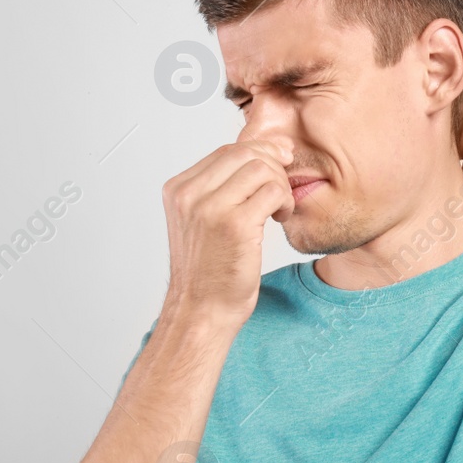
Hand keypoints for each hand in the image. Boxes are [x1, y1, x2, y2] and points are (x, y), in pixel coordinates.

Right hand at [161, 139, 293, 328]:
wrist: (201, 311)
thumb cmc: (207, 272)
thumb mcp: (201, 222)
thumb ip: (218, 190)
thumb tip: (257, 155)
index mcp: (178, 190)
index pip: (226, 151)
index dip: (259, 152)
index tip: (279, 162)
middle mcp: (189, 195)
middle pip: (244, 152)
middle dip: (273, 165)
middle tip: (282, 189)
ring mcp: (210, 208)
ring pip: (261, 167)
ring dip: (280, 184)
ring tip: (279, 208)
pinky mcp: (235, 225)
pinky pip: (273, 191)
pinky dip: (284, 201)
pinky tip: (280, 218)